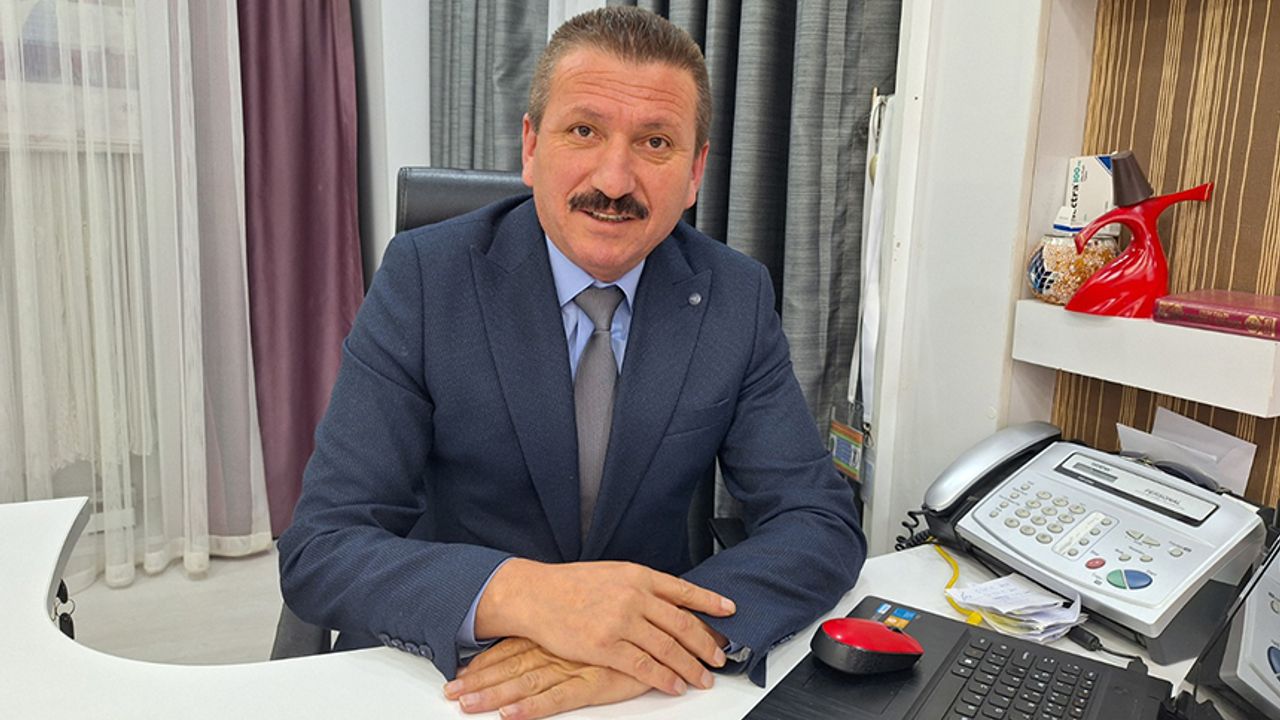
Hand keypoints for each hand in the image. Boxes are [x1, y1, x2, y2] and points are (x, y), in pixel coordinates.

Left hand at [444, 638, 646, 718]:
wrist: (663, 627)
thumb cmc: (627, 624)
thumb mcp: (593, 628)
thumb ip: (568, 635)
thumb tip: (548, 640)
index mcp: (557, 637)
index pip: (511, 651)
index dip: (483, 666)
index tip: (456, 677)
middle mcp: (560, 650)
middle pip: (511, 668)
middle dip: (479, 684)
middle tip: (450, 696)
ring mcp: (575, 666)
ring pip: (525, 683)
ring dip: (493, 696)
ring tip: (465, 707)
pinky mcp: (594, 683)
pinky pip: (557, 699)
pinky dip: (532, 707)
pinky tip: (511, 715)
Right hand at [474, 560, 734, 695]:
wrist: (535, 595)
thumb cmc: (570, 585)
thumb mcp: (611, 574)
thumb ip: (640, 587)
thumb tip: (669, 602)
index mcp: (637, 575)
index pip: (683, 590)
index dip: (709, 602)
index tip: (729, 610)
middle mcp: (634, 596)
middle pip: (682, 623)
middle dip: (705, 643)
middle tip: (719, 656)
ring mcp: (620, 621)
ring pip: (667, 647)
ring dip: (690, 666)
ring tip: (703, 678)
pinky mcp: (606, 646)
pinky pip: (643, 666)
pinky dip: (664, 678)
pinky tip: (675, 685)